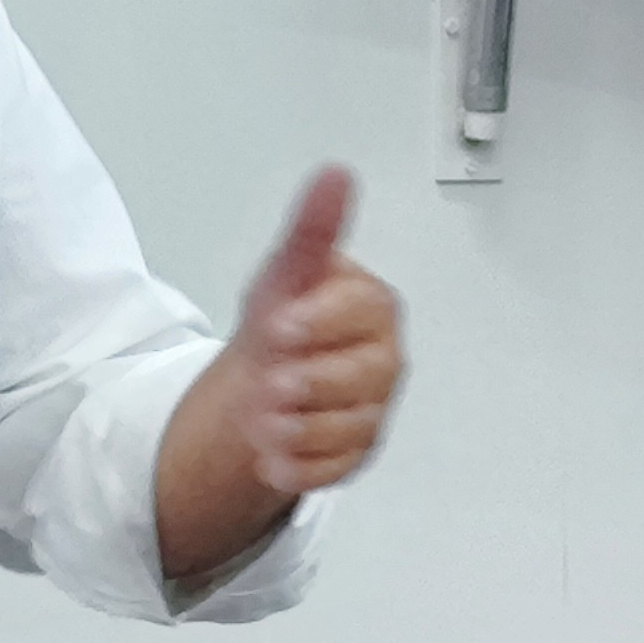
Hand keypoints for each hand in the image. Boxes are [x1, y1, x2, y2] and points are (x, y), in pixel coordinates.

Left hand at [153, 165, 405, 577]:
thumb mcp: (286, 273)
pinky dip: (303, 468)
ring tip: (260, 424)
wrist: (270, 373)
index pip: (364, 312)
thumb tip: (334, 174)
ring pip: (352, 426)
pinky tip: (272, 460)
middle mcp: (383, 356)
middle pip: (364, 376)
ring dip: (300, 429)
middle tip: (269, 384)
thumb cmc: (286, 316)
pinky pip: (341, 467)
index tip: (281, 327)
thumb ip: (312, 232)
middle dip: (312, 384)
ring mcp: (375, 407)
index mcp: (371, 306)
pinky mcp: (360, 448)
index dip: (322, 322)